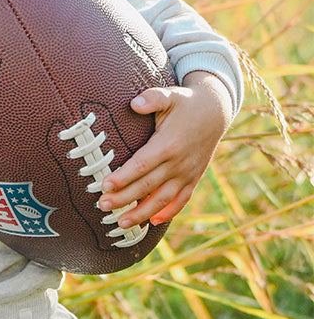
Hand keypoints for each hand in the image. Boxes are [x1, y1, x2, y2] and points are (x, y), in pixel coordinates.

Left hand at [98, 71, 233, 227]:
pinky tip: (153, 222)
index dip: (123, 177)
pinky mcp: (193, 178)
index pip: (142, 165)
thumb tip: (135, 103)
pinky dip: (169, 213)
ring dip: (142, 213)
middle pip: (147, 186)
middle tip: (102, 205)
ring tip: (121, 223)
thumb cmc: (185, 103)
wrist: (216, 112)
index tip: (105, 185)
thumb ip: (152, 98)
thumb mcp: (170, 95)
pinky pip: (181, 200)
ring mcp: (187, 173)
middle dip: (124, 198)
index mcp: (169, 144)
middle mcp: (179, 163)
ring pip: (163, 199)